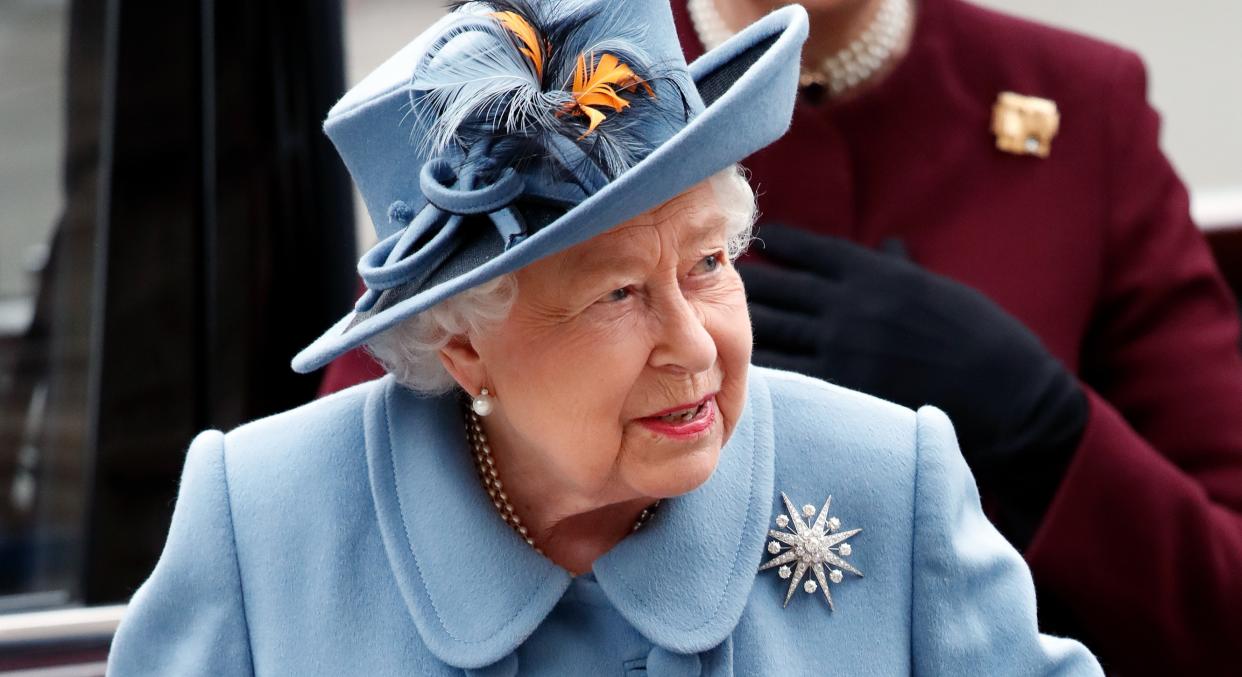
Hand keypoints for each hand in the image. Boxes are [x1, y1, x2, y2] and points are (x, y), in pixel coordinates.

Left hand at [741, 226, 1085, 541]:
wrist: (1008, 394)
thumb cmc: (980, 338)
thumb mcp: (939, 289)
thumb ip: (903, 268)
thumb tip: (889, 243)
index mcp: (876, 274)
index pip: (812, 251)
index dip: (779, 244)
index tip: (757, 239)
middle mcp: (851, 304)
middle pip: (779, 288)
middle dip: (741, 282)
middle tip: (703, 277)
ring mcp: (844, 345)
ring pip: (774, 328)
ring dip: (739, 323)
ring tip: (707, 321)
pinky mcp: (844, 385)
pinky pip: (787, 372)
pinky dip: (757, 366)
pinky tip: (733, 365)